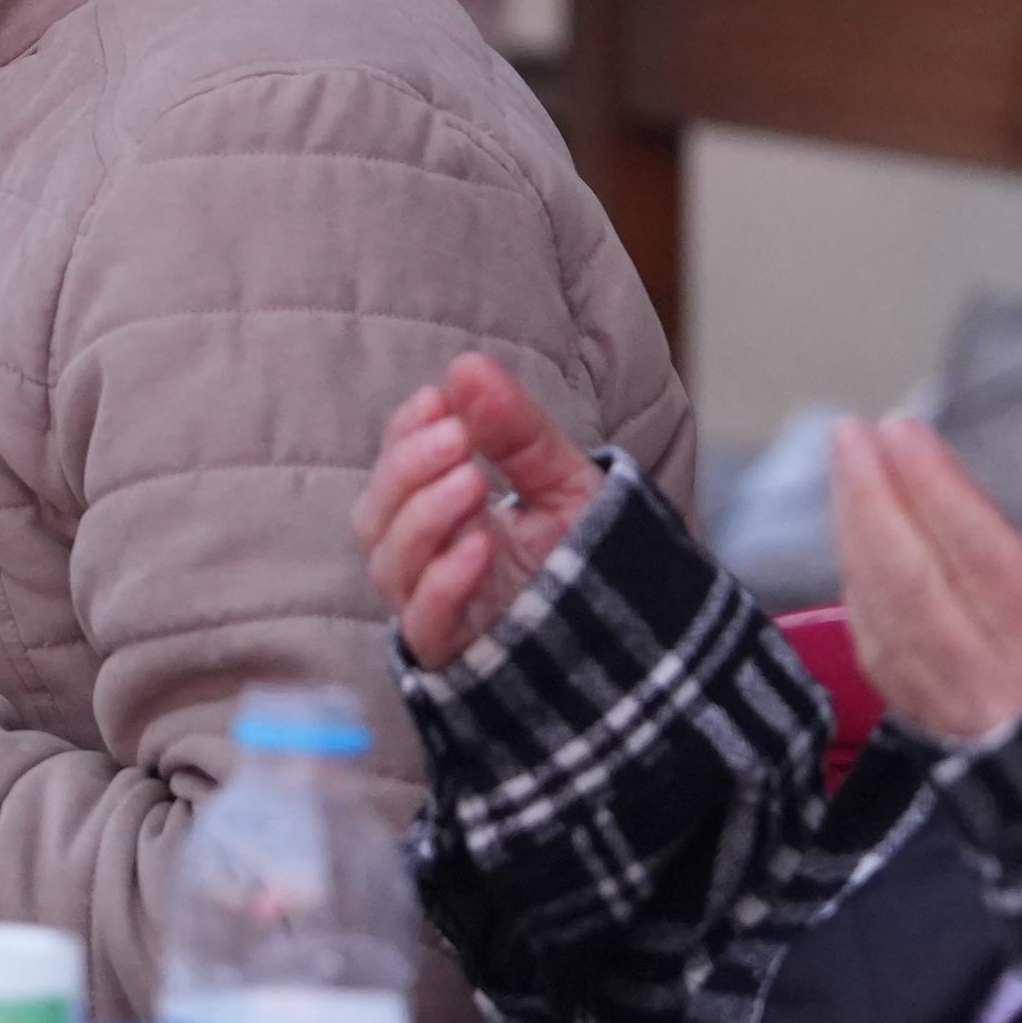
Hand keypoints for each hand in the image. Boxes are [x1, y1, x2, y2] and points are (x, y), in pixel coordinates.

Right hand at [354, 353, 607, 671]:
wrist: (646, 641)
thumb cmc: (595, 558)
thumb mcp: (565, 481)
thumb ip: (517, 431)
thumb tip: (466, 366)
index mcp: (446, 518)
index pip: (395, 473)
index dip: (404, 434)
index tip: (436, 399)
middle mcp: (429, 564)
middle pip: (375, 518)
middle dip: (407, 469)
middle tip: (458, 438)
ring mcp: (439, 611)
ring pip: (390, 566)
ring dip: (424, 516)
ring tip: (472, 480)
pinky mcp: (457, 656)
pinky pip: (425, 622)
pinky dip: (443, 582)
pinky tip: (479, 546)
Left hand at [828, 415, 1021, 744]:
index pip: (981, 552)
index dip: (934, 487)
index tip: (901, 430)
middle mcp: (997, 684)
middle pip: (912, 579)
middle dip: (871, 497)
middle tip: (851, 434)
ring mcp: (959, 714)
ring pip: (883, 617)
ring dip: (855, 537)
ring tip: (848, 473)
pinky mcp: (938, 734)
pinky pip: (881, 659)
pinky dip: (861, 596)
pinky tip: (856, 551)